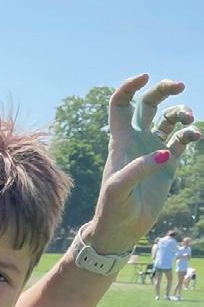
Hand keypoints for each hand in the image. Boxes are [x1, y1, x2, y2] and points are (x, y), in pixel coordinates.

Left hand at [89, 75, 198, 252]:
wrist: (122, 229)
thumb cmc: (113, 209)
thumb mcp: (119, 190)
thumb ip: (138, 169)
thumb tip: (163, 154)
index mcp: (120, 141)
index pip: (121, 104)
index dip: (130, 87)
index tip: (145, 77)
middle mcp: (136, 141)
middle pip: (148, 104)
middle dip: (163, 90)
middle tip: (180, 87)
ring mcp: (153, 151)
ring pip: (168, 119)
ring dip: (181, 112)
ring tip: (188, 121)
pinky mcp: (168, 166)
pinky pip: (182, 141)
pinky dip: (190, 134)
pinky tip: (193, 138)